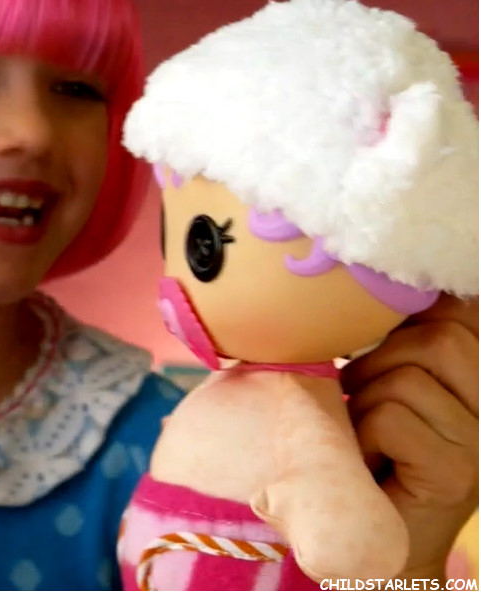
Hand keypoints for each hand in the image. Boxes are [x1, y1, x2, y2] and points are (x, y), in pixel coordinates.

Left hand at [343, 295, 478, 579]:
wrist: (381, 543)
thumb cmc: (374, 456)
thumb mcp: (390, 390)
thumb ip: (403, 346)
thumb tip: (383, 283)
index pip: (464, 317)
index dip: (423, 310)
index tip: (391, 325)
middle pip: (437, 340)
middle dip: (380, 360)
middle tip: (362, 399)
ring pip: (405, 379)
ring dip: (365, 403)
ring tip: (366, 436)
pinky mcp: (455, 473)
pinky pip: (391, 419)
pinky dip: (365, 434)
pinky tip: (370, 460)